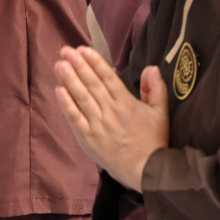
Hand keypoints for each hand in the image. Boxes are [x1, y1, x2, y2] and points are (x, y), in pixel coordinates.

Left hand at [54, 46, 169, 192]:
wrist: (146, 171)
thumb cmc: (153, 141)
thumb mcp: (161, 113)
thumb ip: (156, 89)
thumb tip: (151, 68)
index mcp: (127, 104)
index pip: (108, 78)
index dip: (95, 62)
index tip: (83, 49)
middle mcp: (111, 111)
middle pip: (92, 84)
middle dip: (78, 65)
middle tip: (66, 50)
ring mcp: (98, 125)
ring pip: (82, 98)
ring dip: (70, 80)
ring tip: (59, 64)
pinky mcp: (88, 138)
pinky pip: (75, 118)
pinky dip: (67, 104)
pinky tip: (59, 90)